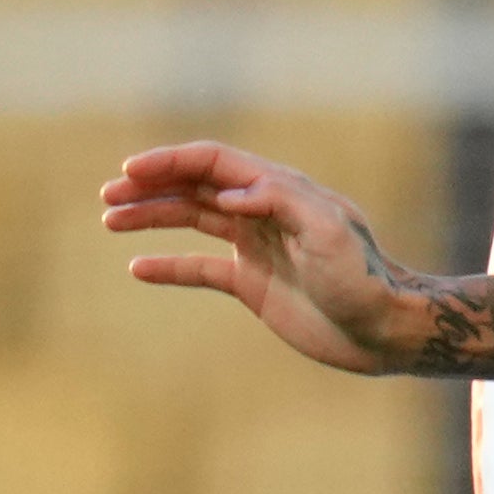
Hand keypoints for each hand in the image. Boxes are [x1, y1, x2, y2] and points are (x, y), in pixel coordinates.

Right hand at [99, 141, 427, 372]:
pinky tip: (138, 268)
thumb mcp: (329, 233)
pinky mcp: (254, 284)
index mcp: (279, 190)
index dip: (170, 162)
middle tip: (109, 197)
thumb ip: (280, 202)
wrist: (385, 331)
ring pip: (192, 220)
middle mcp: (263, 212)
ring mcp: (257, 247)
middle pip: (195, 187)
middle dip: (150, 186)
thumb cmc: (364, 280)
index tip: (130, 171)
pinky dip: (169, 265)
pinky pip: (201, 268)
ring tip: (111, 221)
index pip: (213, 163)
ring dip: (151, 216)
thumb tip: (226, 195)